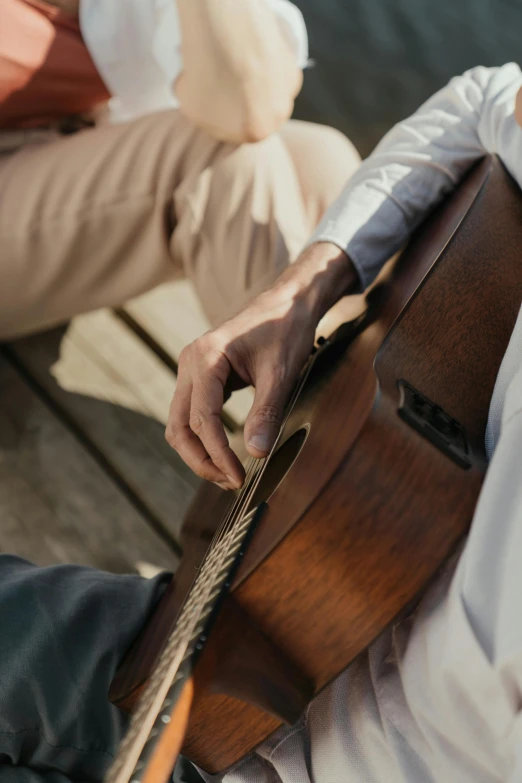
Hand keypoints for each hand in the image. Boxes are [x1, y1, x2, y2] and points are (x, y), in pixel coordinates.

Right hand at [165, 243, 357, 488]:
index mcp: (205, 358)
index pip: (202, 419)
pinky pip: (191, 414)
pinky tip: (225, 453)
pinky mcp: (201, 376)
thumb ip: (266, 413)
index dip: (219, 454)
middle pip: (179, 426)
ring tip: (228, 474)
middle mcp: (189, 362)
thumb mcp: (280, 373)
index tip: (240, 478)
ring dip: (199, 453)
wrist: (288, 302)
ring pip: (180, 423)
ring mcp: (191, 369)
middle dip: (201, 460)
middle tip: (231, 483)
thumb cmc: (286, 330)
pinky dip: (203, 438)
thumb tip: (256, 453)